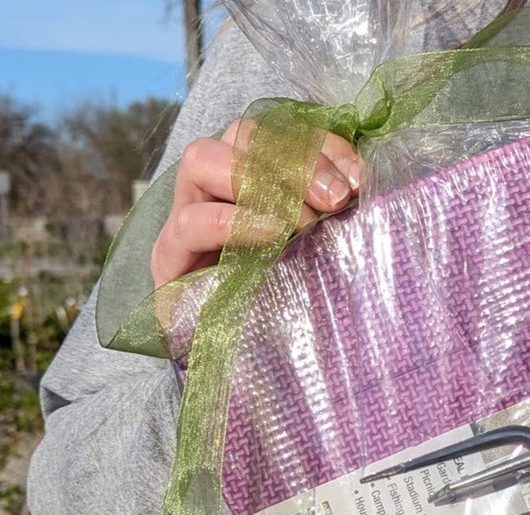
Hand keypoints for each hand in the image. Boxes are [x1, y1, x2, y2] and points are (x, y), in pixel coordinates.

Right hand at [151, 119, 363, 287]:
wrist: (250, 367)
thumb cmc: (291, 304)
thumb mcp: (319, 251)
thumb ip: (331, 215)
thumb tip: (361, 185)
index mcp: (255, 176)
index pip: (281, 133)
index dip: (320, 145)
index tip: (357, 180)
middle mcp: (216, 186)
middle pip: (243, 134)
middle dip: (295, 159)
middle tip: (334, 200)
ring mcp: (187, 216)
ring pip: (203, 159)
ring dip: (258, 181)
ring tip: (301, 222)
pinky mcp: (168, 258)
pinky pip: (189, 221)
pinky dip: (233, 221)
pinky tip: (271, 235)